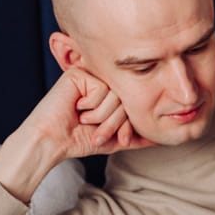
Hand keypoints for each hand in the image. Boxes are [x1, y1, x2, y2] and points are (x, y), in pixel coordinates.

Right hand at [0, 68, 154, 201]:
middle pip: (127, 101)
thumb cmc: (79, 140)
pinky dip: (91, 107)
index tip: (118, 140)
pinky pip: (102, 90)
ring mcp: (91, 76)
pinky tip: (76, 108)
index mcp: (110, 95)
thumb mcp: (114, 139)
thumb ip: (136, 136)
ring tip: (84, 121)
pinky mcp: (80, 73)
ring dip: (102, 118)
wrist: (53, 142)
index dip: (129, 126)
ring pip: (116, 96)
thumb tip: (160, 139)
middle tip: (97, 133)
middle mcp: (102, 82)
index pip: (133, 106)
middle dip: (115, 124)